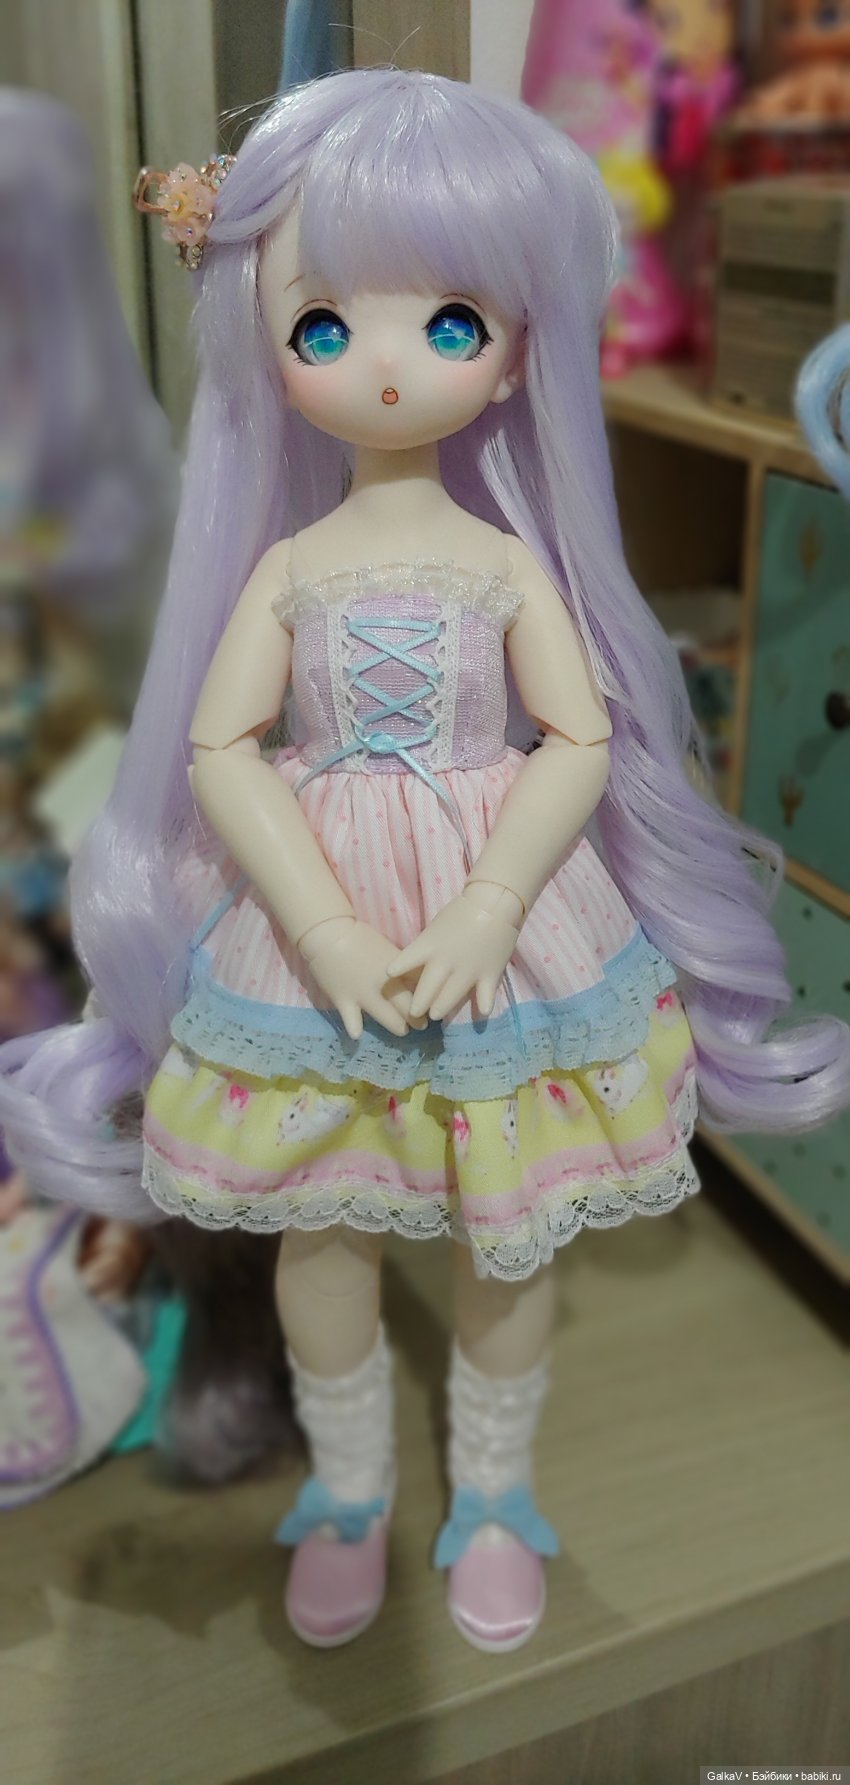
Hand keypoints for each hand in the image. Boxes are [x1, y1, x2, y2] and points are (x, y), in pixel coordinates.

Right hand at [299, 916, 427, 1040]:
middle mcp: (385, 986)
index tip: (430, 1007)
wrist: (329, 935)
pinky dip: (355, 1028)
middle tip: (421, 1025)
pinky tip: (358, 1035)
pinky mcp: (345, 1001)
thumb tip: (416, 979)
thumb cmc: (359, 937)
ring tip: (403, 1031)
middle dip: (417, 1019)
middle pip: (408, 1007)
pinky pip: (352, 1020)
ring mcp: (365, 996)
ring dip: (398, 1026)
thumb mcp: (388, 950)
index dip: (427, 1000)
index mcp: (397, 970)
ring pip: (387, 1017)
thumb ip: (402, 967)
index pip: (420, 989)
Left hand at [387, 891, 519, 1022]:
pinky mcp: (489, 974)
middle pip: (428, 989)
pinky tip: (482, 1013)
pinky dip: (483, 1005)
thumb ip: (426, 948)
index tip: (389, 977)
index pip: (407, 960)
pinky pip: (484, 995)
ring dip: (441, 1008)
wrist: (494, 903)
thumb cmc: (461, 913)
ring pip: (451, 996)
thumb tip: (417, 964)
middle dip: (419, 1004)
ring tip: (435, 1015)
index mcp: (430, 946)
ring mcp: (468, 970)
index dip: (397, 969)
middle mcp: (445, 962)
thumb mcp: (435, 929)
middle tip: (415, 1013)